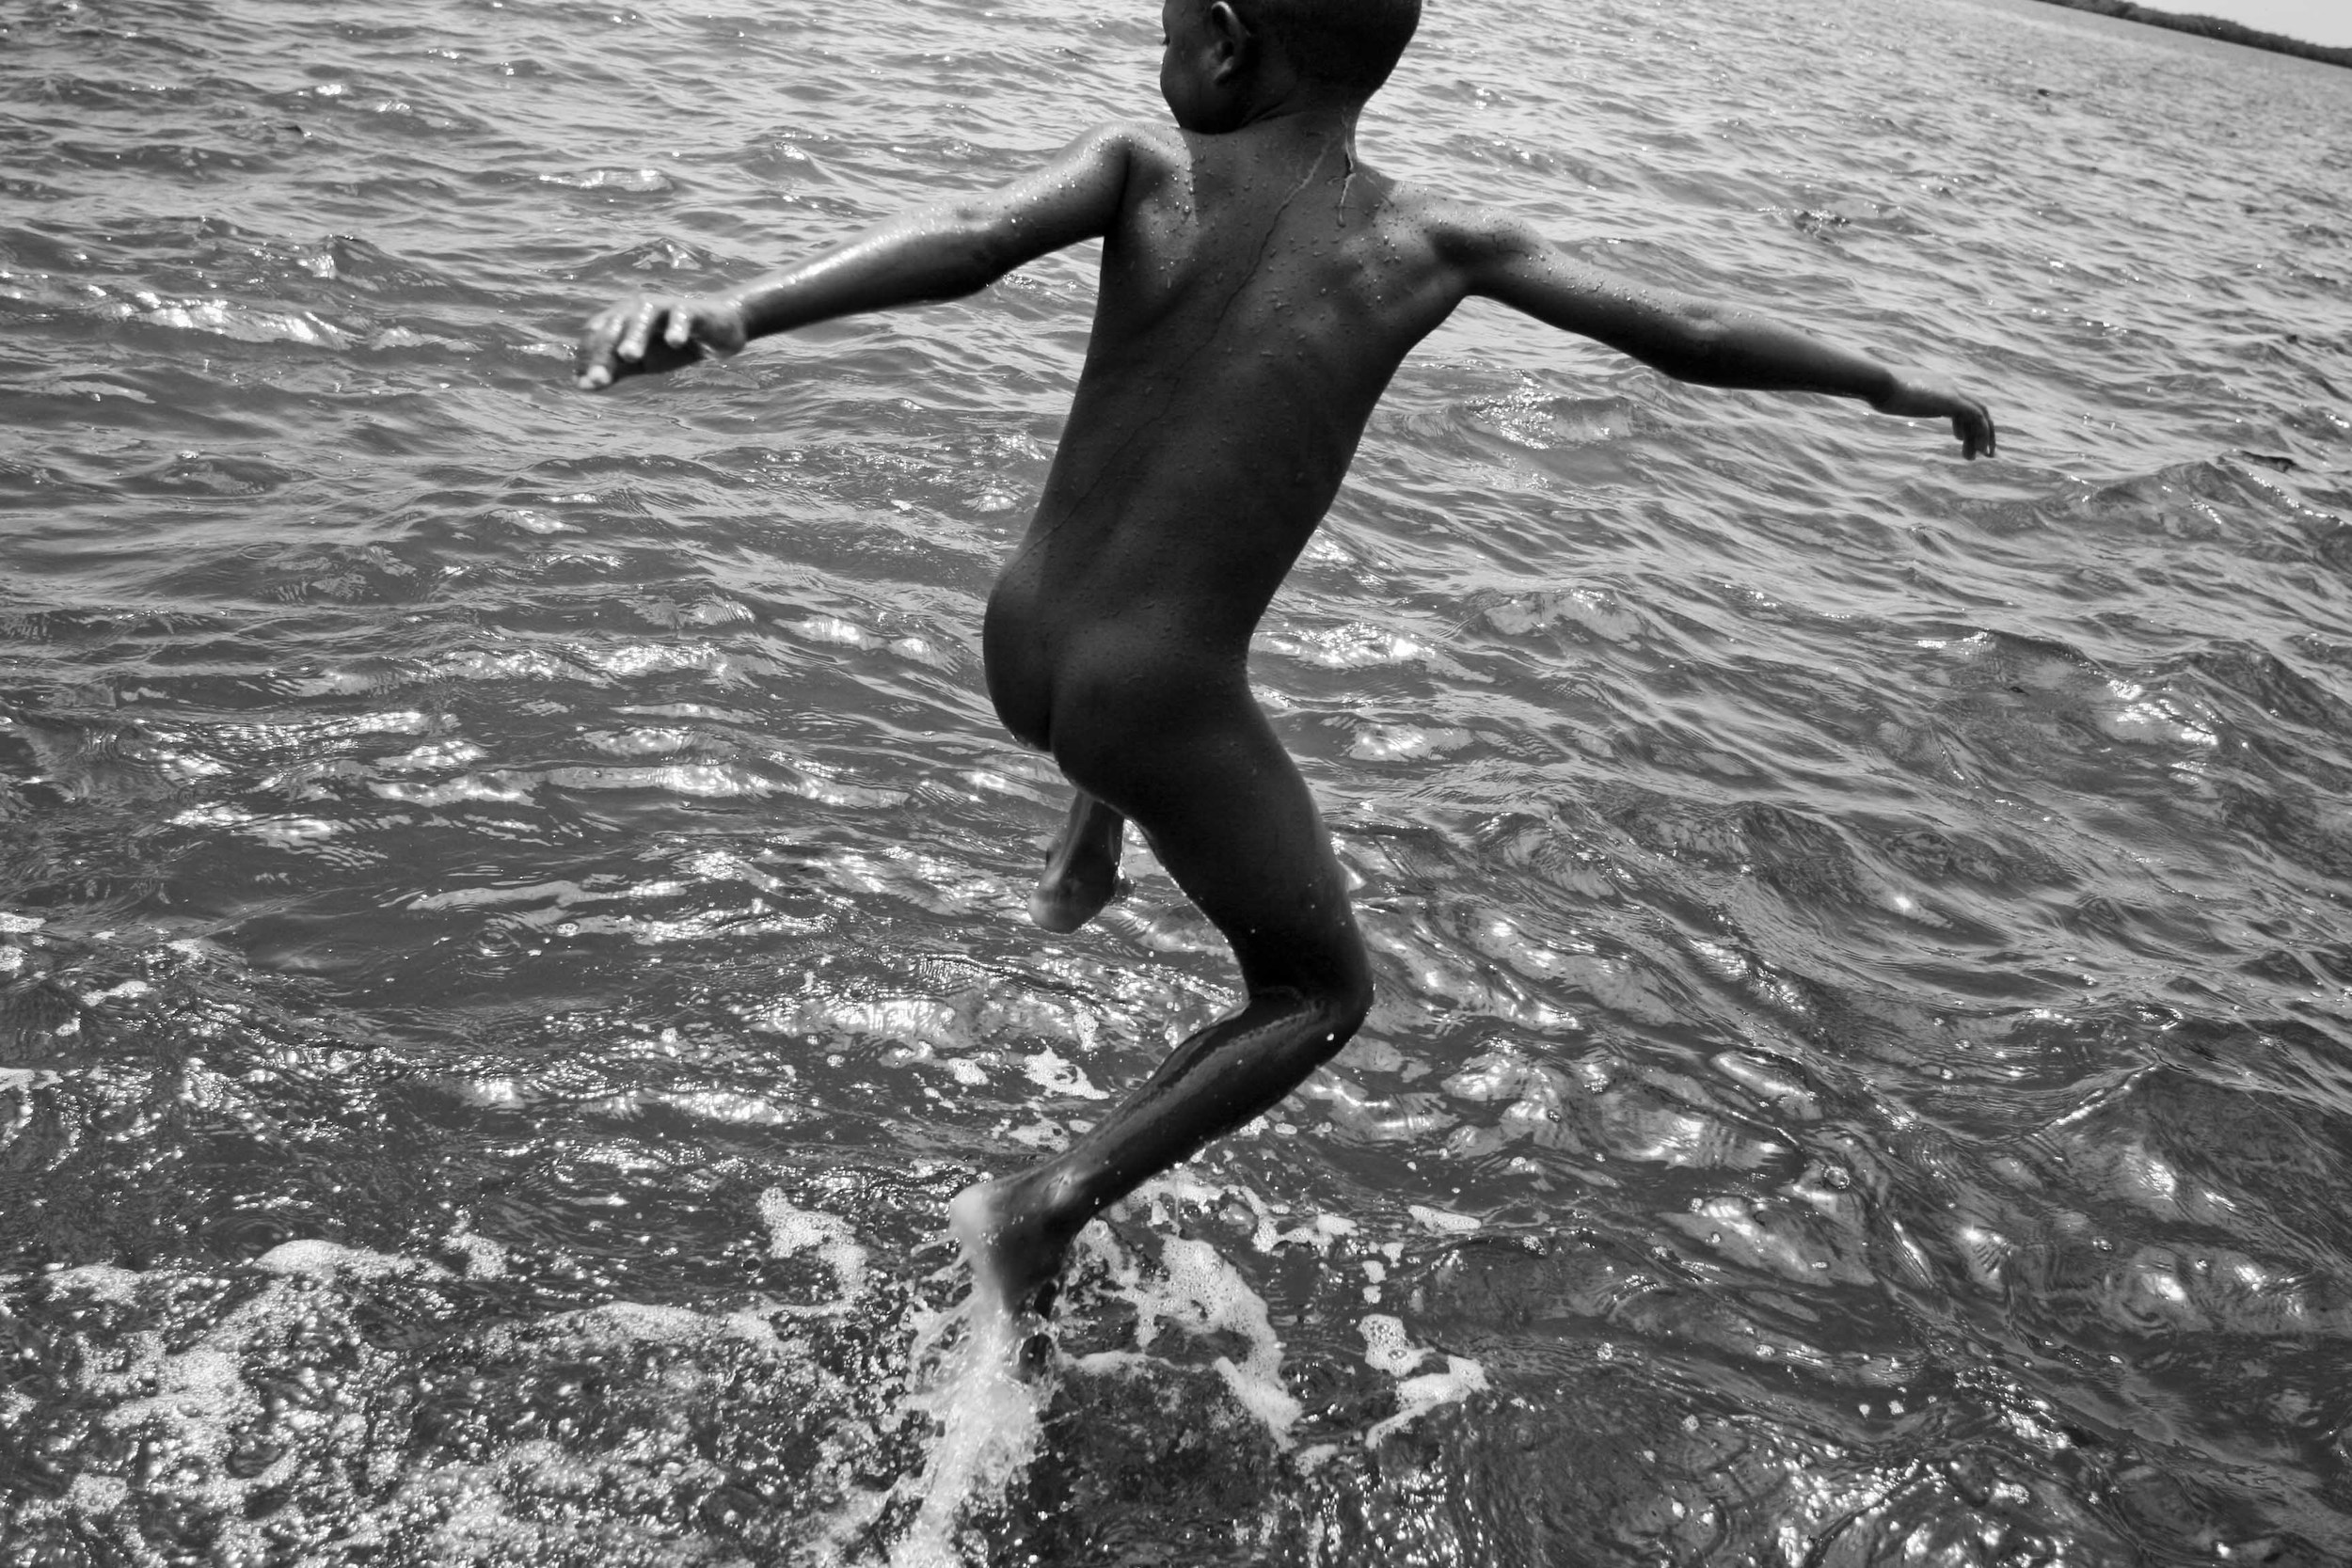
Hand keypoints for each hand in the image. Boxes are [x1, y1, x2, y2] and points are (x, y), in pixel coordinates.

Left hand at [574, 294, 747, 389]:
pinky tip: (674, 342)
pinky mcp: (691, 310)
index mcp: (620, 318)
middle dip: (605, 350)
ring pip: (644, 314)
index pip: (597, 335)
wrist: (717, 331)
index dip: (590, 358)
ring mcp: (664, 307)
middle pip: (615, 324)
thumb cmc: (671, 344)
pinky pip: (681, 316)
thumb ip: (612, 371)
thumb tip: (581, 385)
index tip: (589, 384)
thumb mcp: (640, 361)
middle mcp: (636, 308)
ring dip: (635, 333)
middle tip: (600, 379)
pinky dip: (676, 327)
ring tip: (629, 355)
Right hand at [1872, 374, 1996, 459]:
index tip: (1959, 439)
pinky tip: (1979, 450)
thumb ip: (1892, 399)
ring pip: (1980, 414)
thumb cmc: (1875, 389)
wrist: (1879, 382)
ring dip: (1983, 436)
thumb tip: (1879, 400)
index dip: (1962, 422)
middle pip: (1975, 407)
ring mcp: (1952, 392)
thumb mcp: (1887, 397)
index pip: (1958, 402)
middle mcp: (1949, 386)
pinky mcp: (1952, 401)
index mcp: (1936, 385)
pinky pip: (1976, 418)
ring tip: (1981, 456)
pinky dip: (1982, 434)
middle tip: (1981, 451)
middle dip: (1980, 429)